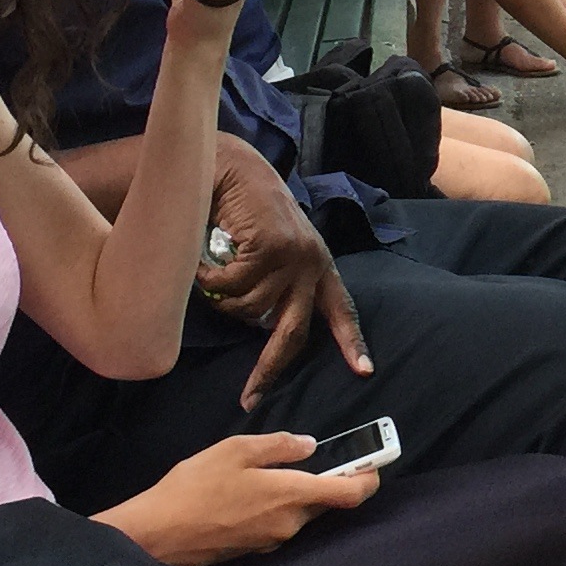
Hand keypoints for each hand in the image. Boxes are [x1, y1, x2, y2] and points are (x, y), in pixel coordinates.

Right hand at [98, 431, 378, 565]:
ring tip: (269, 471)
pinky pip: (280, 524)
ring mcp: (273, 540)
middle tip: (315, 456)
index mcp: (291, 495)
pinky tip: (249, 494)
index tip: (376, 460)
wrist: (156, 536)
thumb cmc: (193, 488)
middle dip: (328, 480)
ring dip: (298, 493)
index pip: (351, 493)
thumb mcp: (235, 450)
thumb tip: (309, 446)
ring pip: (302, 513)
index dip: (369, 477)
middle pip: (326, 502)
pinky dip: (277, 507)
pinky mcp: (255, 550)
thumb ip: (278, 446)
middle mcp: (290, 524)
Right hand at [194, 138, 372, 394]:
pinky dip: (209, 280)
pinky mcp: (271, 248)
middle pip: (293, 332)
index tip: (363, 371)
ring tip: (211, 273)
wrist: (234, 168)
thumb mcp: (272, 248)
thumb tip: (263, 327)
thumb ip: (278, 283)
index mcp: (319, 265)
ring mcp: (293, 256)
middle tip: (250, 397)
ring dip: (223, 300)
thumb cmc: (246, 211)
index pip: (341, 309)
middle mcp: (312, 263)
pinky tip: (203, 262)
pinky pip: (231, 287)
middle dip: (269, 369)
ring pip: (250, 310)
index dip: (351, 342)